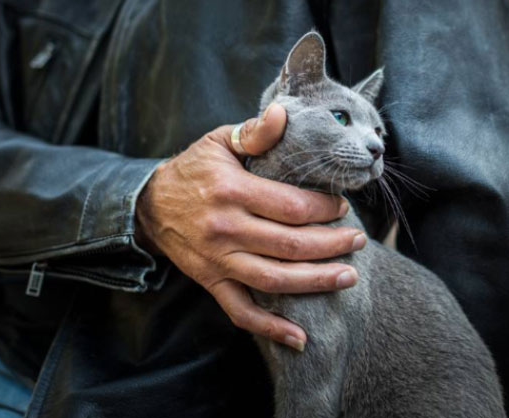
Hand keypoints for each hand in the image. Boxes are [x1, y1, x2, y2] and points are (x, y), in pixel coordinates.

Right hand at [135, 104, 365, 350]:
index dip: (322, 210)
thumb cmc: (193, 169)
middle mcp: (226, 230)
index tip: (342, 207)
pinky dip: (270, 328)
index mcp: (232, 192)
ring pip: (274, 280)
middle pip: (290, 245)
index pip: (290, 207)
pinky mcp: (212, 282)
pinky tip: (300, 339)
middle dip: (331, 245)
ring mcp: (218, 261)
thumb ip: (255, 132)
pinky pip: (241, 312)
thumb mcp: (219, 141)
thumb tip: (284, 113)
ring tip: (348, 276)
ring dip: (315, 282)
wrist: (150, 205)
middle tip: (358, 241)